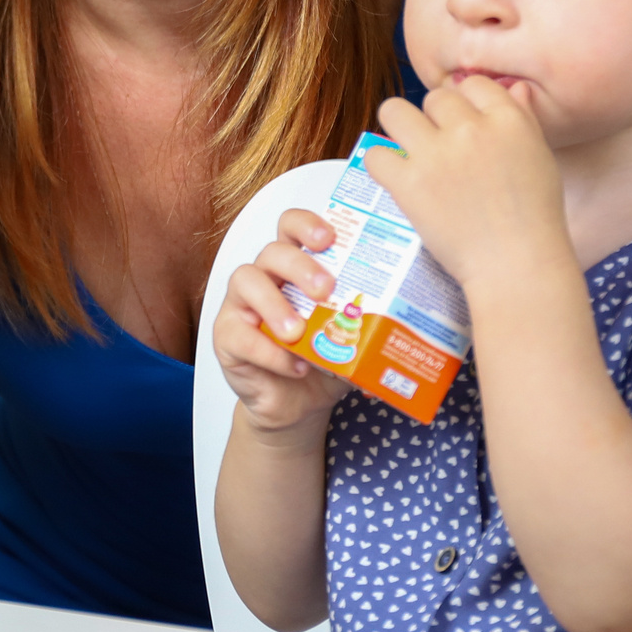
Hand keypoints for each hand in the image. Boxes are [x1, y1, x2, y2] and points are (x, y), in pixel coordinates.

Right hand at [210, 211, 347, 438]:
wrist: (298, 406)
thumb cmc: (323, 362)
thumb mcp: (350, 340)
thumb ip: (368, 326)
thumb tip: (404, 325)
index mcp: (295, 268)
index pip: (292, 227)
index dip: (306, 225)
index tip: (329, 238)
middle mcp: (266, 277)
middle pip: (273, 251)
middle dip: (300, 266)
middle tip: (326, 290)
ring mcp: (241, 305)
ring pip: (246, 281)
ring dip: (275, 305)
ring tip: (299, 333)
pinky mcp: (227, 337)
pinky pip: (240, 335)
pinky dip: (270, 351)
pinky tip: (295, 366)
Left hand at [367, 78, 567, 292]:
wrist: (516, 265)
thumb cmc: (535, 217)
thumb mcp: (540, 158)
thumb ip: (523, 119)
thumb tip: (513, 87)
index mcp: (508, 119)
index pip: (474, 83)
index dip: (466, 102)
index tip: (464, 126)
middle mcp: (470, 129)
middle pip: (435, 98)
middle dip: (435, 119)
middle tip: (440, 147)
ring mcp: (436, 155)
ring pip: (394, 111)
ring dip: (399, 128)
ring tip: (408, 150)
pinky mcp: (408, 183)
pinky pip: (376, 154)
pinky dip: (382, 166)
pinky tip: (396, 178)